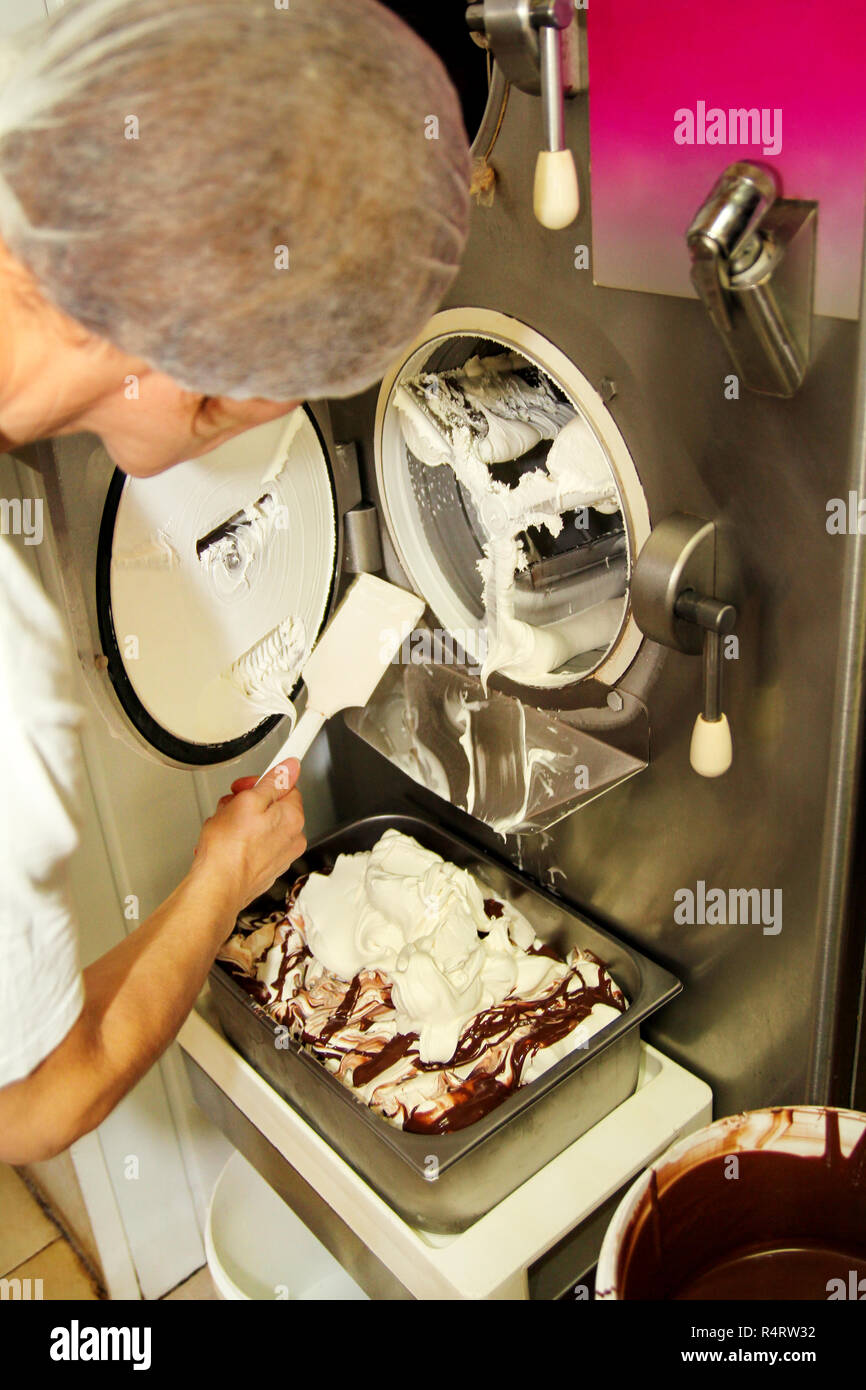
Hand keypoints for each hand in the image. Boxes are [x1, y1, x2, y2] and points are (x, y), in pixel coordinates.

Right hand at [193, 759, 305, 915]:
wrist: (217, 887)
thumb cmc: (229, 850)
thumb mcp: (247, 801)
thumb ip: (273, 781)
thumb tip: (291, 767)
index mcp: (292, 818)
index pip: (286, 786)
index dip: (262, 781)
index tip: (251, 781)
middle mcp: (292, 838)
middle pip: (271, 806)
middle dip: (247, 802)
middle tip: (230, 806)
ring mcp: (279, 856)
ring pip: (260, 825)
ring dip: (240, 821)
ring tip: (223, 828)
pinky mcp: (265, 869)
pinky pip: (254, 845)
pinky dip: (239, 841)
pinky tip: (225, 844)